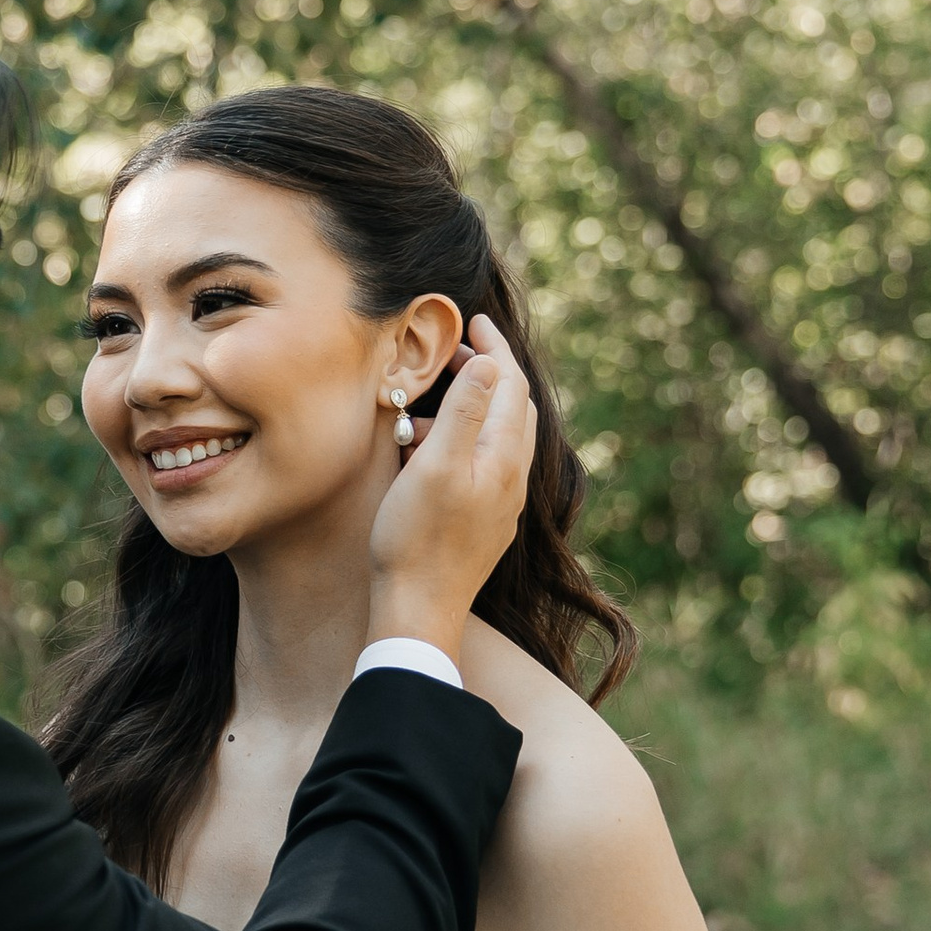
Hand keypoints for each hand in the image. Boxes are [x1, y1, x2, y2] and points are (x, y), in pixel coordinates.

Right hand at [365, 314, 536, 664]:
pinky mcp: (484, 523)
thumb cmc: (417, 538)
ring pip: (501, 436)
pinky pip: (485, 463)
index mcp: (504, 457)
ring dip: (476, 407)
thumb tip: (490, 362)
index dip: (493, 346)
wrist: (419, 610)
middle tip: (453, 351)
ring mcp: (501, 504)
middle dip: (488, 371)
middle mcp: (511, 479)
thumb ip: (466, 411)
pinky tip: (434, 452)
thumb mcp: (436, 465)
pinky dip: (467, 439)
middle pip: (513, 407)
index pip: (511, 384)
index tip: (472, 320)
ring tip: (435, 400)